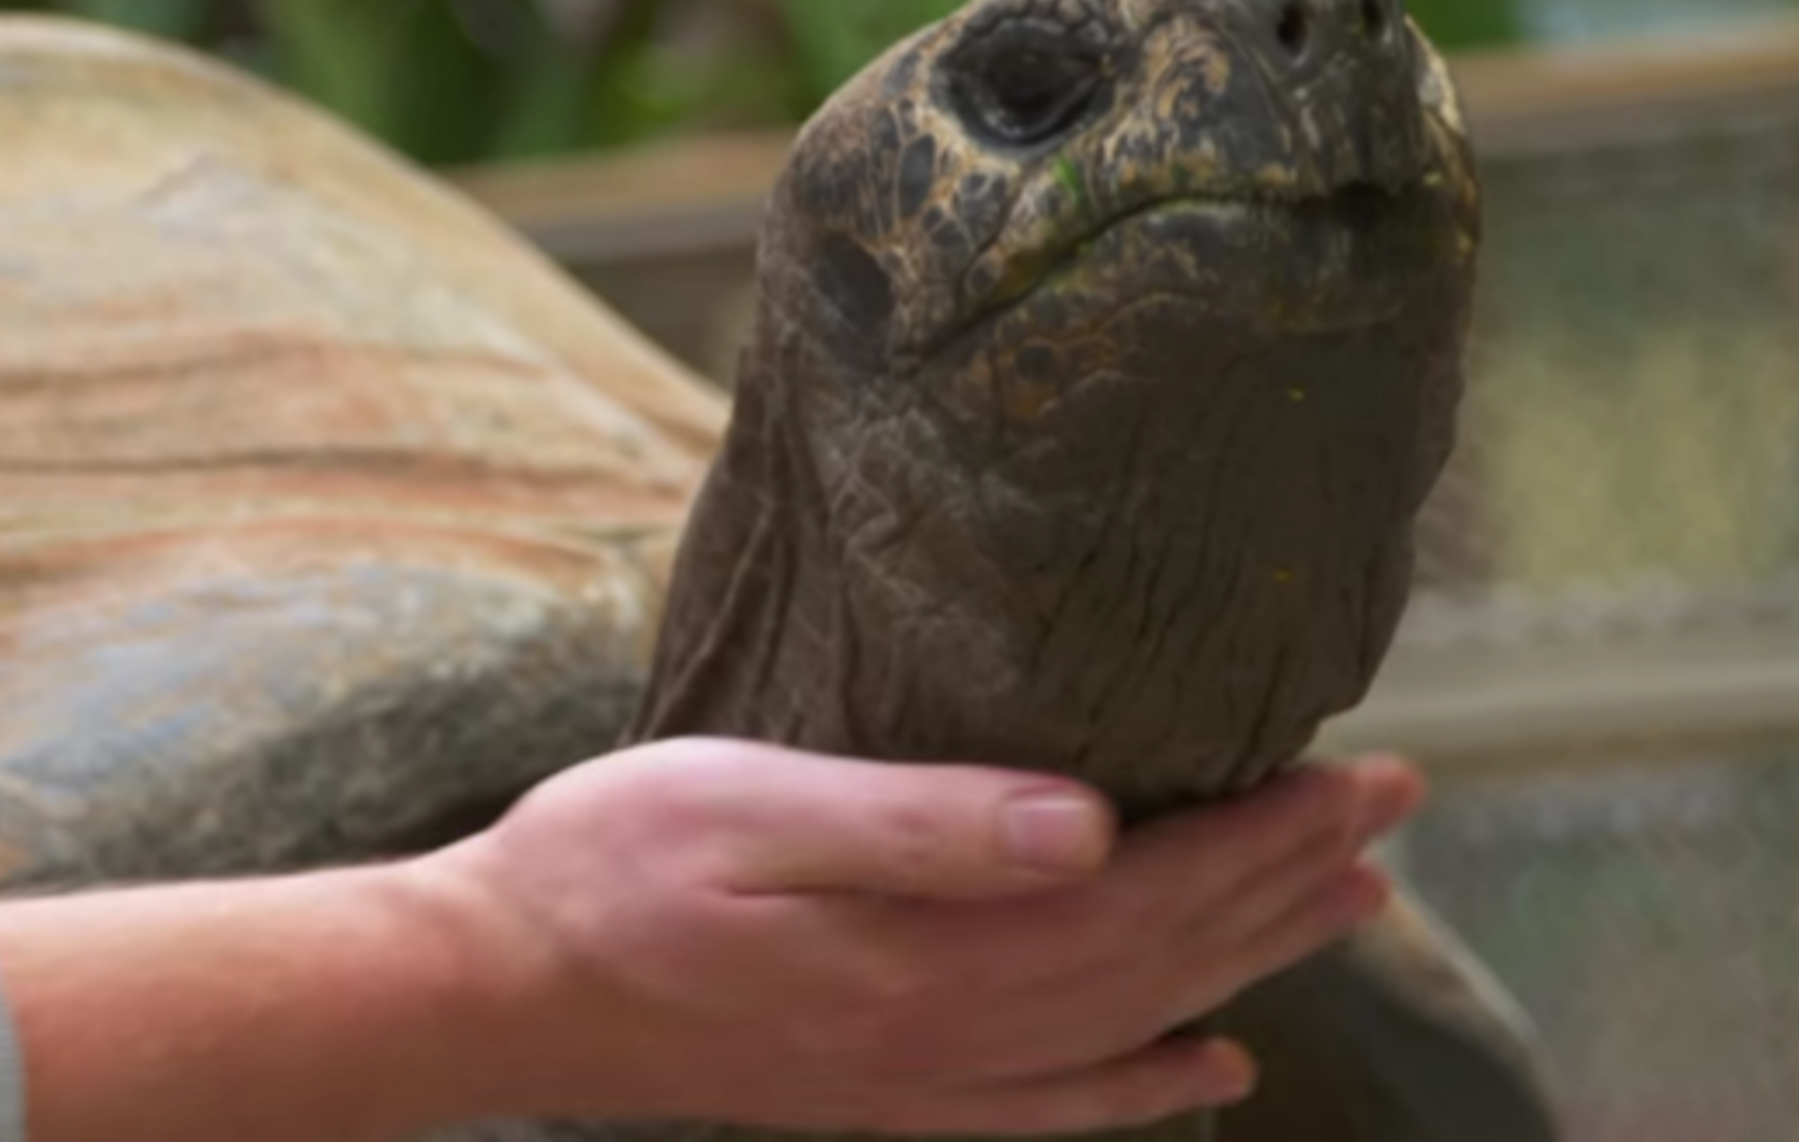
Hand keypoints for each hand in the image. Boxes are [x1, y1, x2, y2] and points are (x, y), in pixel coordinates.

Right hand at [425, 738, 1421, 1136]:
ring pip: (1125, 1028)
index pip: (1143, 895)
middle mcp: (944, 1038)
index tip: (1358, 776)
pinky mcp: (878, 1095)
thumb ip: (923, 824)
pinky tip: (1208, 1071)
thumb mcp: (750, 812)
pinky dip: (1145, 1090)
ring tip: (1340, 908)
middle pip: (1159, 964)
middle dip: (1284, 885)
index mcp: (926, 958)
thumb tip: (1094, 826)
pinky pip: (1050, 1108)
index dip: (1261, 839)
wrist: (494, 991)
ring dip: (1243, 966)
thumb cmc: (606, 869)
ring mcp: (914, 1082)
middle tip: (1389, 816)